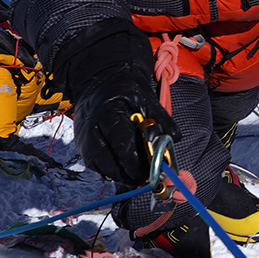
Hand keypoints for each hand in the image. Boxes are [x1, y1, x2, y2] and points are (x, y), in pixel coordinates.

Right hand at [53, 20, 168, 184]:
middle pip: (110, 163)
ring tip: (141, 171)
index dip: (138, 160)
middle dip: (132, 172)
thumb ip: (161, 119)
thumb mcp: (146, 99)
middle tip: (150, 174)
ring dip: (123, 174)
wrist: (100, 83)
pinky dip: (114, 170)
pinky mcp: (83, 148)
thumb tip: (175, 139)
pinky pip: (99, 167)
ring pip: (103, 169)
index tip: (153, 169)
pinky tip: (127, 166)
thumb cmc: (125, 91)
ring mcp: (84, 141)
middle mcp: (91, 130)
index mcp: (108, 114)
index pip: (122, 144)